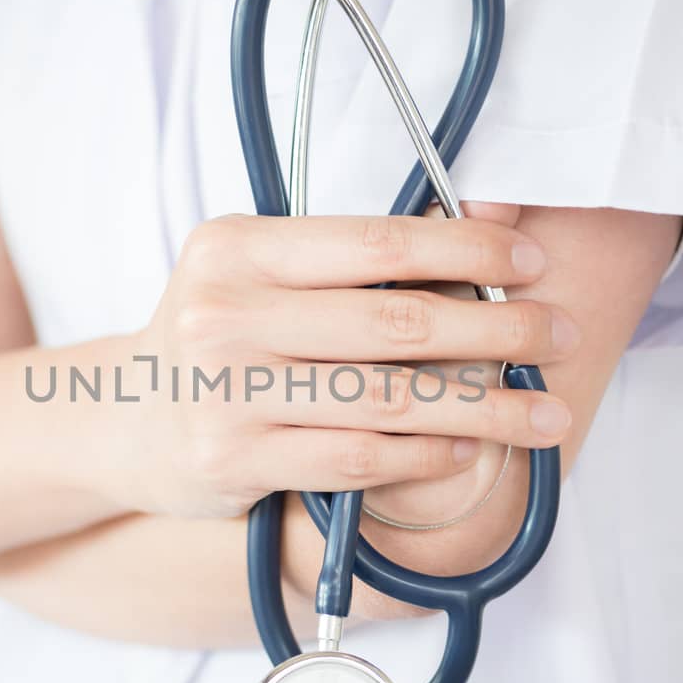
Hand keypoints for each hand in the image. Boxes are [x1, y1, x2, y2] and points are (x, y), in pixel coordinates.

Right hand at [114, 212, 579, 518]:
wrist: (123, 421)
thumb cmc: (220, 339)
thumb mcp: (261, 275)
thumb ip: (355, 257)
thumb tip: (490, 221)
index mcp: (238, 247)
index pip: (376, 242)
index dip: (467, 249)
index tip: (531, 262)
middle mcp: (225, 314)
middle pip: (394, 322)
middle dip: (496, 329)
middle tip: (559, 337)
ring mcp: (227, 391)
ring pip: (387, 399)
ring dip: (484, 408)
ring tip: (545, 414)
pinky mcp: (235, 460)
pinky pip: (356, 458)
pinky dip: (423, 454)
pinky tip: (467, 449)